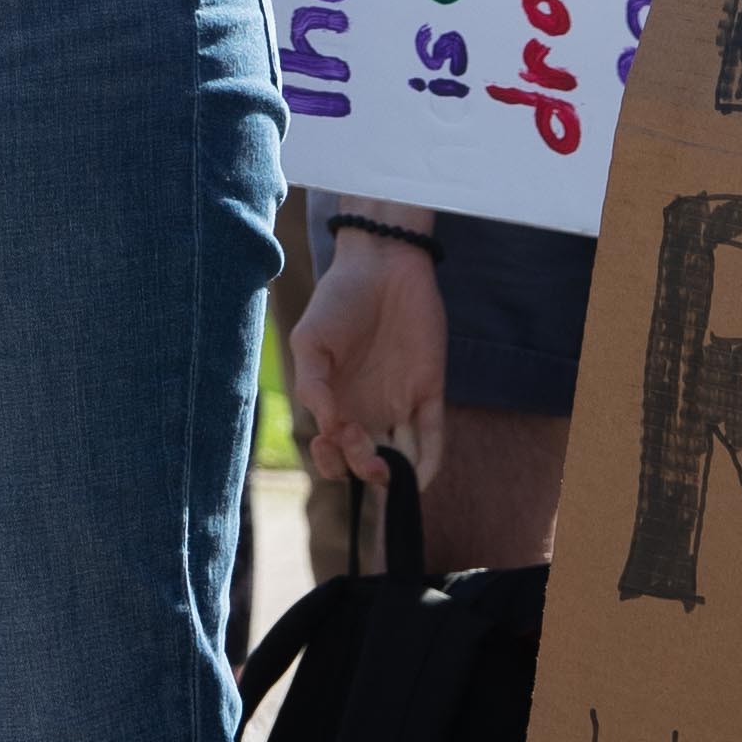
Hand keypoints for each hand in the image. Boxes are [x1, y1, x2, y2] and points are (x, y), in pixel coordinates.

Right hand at [285, 219, 445, 489]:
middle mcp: (366, 409)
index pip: (333, 453)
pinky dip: (428, 462)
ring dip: (393, 474)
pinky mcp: (429, 392)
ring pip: (400, 457)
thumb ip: (313, 385)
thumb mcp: (310, 340)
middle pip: (366, 462)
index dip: (330, 461)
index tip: (329, 439)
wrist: (381, 266)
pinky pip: (432, 437)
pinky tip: (418, 476)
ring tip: (386, 467)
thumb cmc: (338, 300)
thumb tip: (328, 428)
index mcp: (334, 401)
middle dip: (361, 466)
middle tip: (357, 438)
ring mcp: (399, 403)